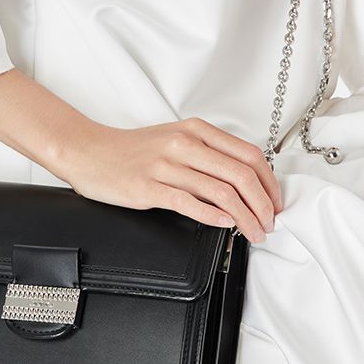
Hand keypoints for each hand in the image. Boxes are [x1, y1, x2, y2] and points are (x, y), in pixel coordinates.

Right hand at [53, 116, 282, 244]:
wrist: (88, 151)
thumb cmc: (131, 150)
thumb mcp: (175, 139)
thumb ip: (207, 154)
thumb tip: (243, 180)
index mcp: (195, 130)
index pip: (249, 155)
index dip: (269, 183)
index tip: (275, 203)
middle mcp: (184, 143)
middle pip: (241, 175)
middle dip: (263, 205)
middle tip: (269, 224)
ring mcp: (166, 165)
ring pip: (221, 191)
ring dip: (245, 217)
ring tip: (253, 233)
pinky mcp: (149, 187)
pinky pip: (190, 202)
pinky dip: (214, 216)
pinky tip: (225, 225)